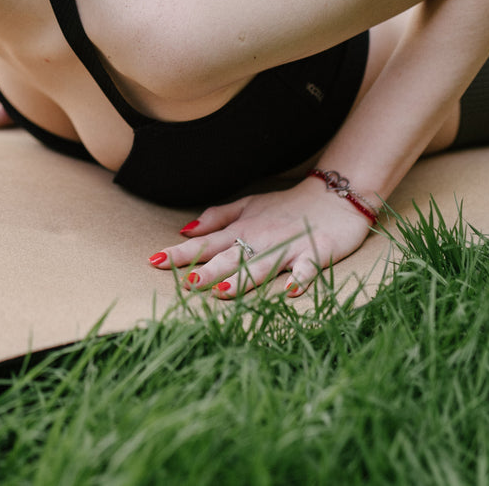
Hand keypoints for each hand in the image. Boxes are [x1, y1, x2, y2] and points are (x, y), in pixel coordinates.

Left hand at [148, 180, 375, 297]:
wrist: (334, 196)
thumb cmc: (286, 206)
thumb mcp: (248, 205)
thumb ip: (217, 217)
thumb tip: (185, 229)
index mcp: (243, 230)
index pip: (206, 243)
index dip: (181, 253)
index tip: (154, 261)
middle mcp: (261, 240)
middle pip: (230, 257)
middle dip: (208, 270)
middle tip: (187, 283)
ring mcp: (288, 247)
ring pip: (262, 265)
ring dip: (243, 279)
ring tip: (222, 292)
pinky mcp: (316, 252)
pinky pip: (307, 268)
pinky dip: (300, 278)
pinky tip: (290, 291)